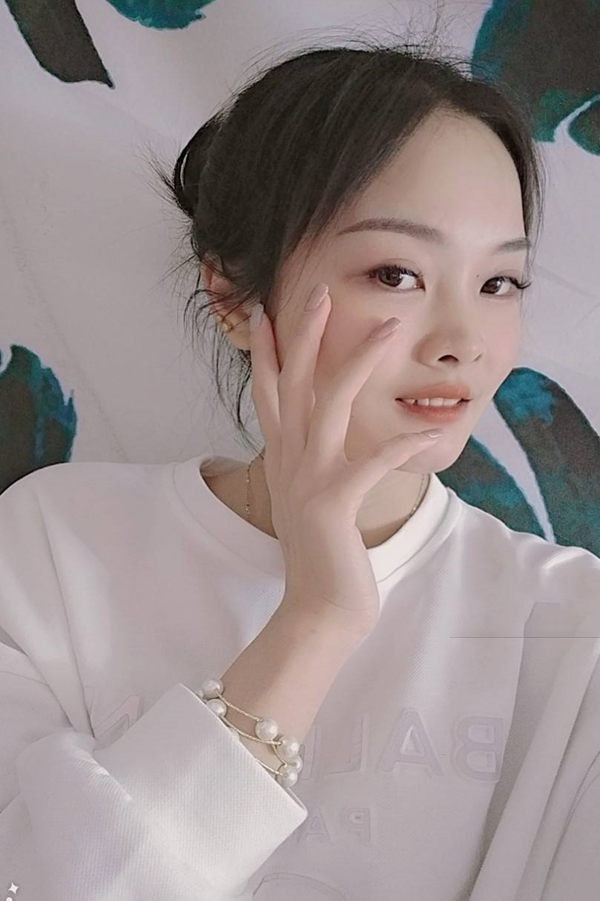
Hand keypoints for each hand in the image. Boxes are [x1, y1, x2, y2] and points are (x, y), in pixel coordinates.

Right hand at [248, 284, 442, 637]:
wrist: (316, 611)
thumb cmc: (321, 555)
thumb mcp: (310, 499)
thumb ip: (312, 463)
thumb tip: (323, 436)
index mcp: (283, 458)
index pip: (270, 392)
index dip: (271, 350)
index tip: (269, 309)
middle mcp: (288, 461)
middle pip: (293, 382)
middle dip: (305, 333)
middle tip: (318, 289)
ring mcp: (306, 480)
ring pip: (329, 404)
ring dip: (358, 361)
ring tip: (387, 328)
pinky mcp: (332, 504)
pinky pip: (371, 462)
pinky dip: (402, 444)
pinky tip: (432, 430)